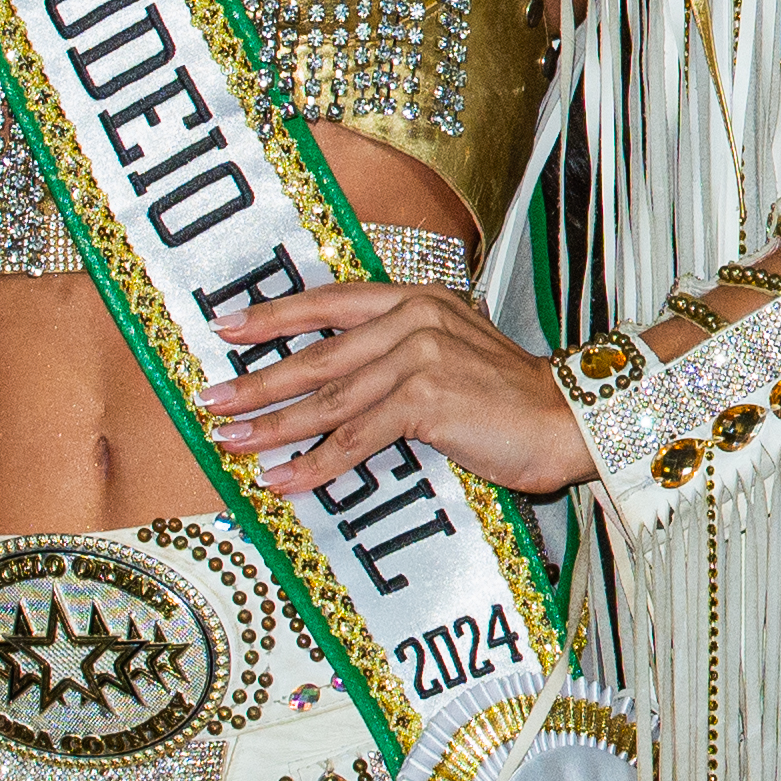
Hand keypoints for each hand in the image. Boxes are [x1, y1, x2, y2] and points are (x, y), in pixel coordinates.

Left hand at [204, 283, 591, 501]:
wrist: (569, 421)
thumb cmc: (508, 399)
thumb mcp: (450, 356)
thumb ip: (398, 356)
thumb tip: (335, 388)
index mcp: (416, 299)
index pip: (329, 302)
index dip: (274, 316)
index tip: (225, 328)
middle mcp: (413, 318)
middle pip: (317, 354)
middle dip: (257, 382)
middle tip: (210, 403)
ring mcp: (419, 355)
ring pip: (328, 400)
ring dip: (273, 428)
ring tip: (232, 445)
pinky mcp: (426, 399)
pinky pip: (356, 438)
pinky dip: (315, 464)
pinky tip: (285, 480)